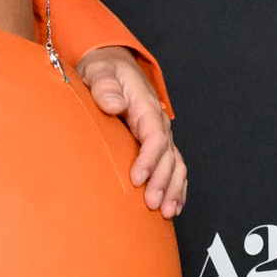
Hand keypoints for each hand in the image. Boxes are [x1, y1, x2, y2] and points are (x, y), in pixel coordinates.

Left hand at [78, 47, 186, 217]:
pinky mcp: (156, 143)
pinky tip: (175, 205)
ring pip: (175, 163)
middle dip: (163, 181)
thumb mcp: (99, 70)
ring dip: (173, 188)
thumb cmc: (104, 69)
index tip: (137, 179)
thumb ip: (105, 85)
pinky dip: (177, 186)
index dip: (149, 159)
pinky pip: (173, 166)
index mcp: (145, 105)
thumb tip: (114, 104)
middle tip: (153, 204)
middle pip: (168, 155)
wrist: (111, 64)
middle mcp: (157, 121)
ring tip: (168, 212)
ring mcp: (159, 133)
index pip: (155, 136)